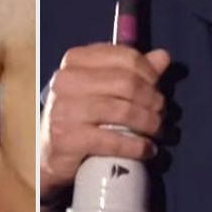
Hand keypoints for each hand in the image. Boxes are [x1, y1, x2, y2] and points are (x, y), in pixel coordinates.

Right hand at [38, 43, 168, 202]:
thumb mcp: (103, 88)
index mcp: (75, 60)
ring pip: (124, 111)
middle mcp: (66, 80)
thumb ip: (131, 71)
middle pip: (127, 83)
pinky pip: (113, 140)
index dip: (149, 73)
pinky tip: (147, 149)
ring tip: (157, 131)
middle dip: (153, 100)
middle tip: (161, 114)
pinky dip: (137, 146)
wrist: (48, 154)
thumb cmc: (80, 116)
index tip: (157, 88)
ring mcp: (65, 109)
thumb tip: (163, 57)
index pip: (125, 57)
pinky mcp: (68, 138)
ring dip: (150, 124)